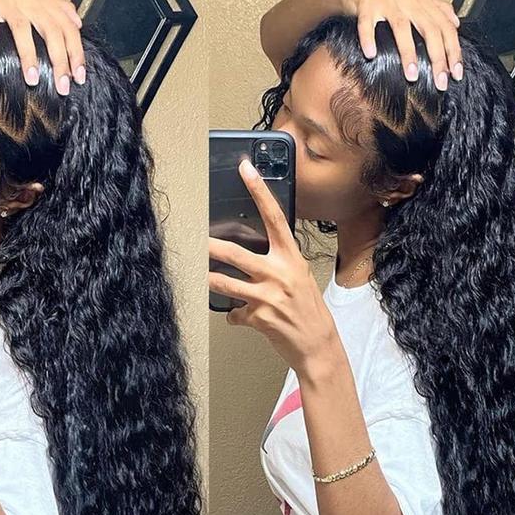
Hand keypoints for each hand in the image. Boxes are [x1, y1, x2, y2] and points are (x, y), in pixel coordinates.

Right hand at [0, 0, 84, 92]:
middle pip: (50, 31)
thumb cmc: (12, 0)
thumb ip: (60, 11)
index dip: (76, 53)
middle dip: (59, 61)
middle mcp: (29, 0)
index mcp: (45, 2)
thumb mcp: (39, 2)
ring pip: (21, 29)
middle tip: (61, 86)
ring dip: (28, 56)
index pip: (68, 28)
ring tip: (32, 80)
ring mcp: (7, 2)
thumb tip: (78, 25)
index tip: (78, 77)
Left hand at [208, 159, 338, 375]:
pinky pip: (234, 313)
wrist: (317, 345)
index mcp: (291, 258)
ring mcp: (267, 297)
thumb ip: (277, 263)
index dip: (259, 191)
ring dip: (209, 280)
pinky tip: (240, 317)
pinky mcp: (258, 318)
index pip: (274, 217)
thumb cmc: (308, 309)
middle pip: (234, 253)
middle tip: (196, 241)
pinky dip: (234, 316)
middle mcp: (279, 273)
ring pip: (224, 283)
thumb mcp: (299, 278)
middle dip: (210, 247)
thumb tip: (250, 255)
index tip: (246, 169)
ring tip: (202, 276)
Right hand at [340, 0, 462, 89]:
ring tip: (412, 75)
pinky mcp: (367, 6)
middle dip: (437, 58)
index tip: (456, 73)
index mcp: (423, 2)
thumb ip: (438, 11)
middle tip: (439, 81)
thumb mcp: (418, 1)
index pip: (446, 28)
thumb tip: (456, 25)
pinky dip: (368, 39)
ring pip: (402, 28)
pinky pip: (367, 24)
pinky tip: (371, 55)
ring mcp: (388, 3)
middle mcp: (409, 1)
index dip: (453, 51)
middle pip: (429, 30)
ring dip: (409, 53)